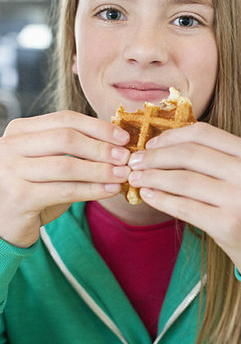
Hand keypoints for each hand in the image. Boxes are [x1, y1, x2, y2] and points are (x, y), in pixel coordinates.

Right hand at [0, 111, 130, 247]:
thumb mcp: (49, 162)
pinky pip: (65, 190)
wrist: (4, 224)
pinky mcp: (19, 197)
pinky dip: (92, 190)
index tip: (123, 137)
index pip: (65, 119)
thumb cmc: (33, 189)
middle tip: (126, 157)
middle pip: (66, 138)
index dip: (98, 127)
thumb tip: (117, 143)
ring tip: (123, 174)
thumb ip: (73, 149)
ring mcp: (10, 171)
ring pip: (67, 165)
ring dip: (100, 170)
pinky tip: (110, 190)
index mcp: (20, 130)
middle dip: (101, 147)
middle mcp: (10, 146)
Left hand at [128, 122, 240, 275]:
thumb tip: (162, 144)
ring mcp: (240, 200)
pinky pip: (184, 207)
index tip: (150, 143)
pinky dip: (160, 200)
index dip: (170, 136)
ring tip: (135, 178)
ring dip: (152, 178)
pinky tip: (147, 196)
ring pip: (182, 180)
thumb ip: (214, 156)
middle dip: (155, 157)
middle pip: (189, 155)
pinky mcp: (227, 224)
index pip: (202, 133)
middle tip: (135, 161)